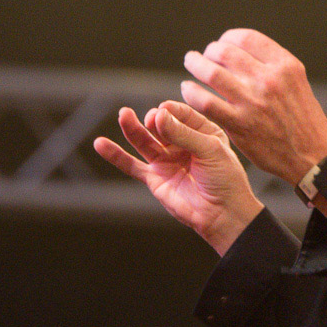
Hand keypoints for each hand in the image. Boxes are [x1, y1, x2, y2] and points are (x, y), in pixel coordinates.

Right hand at [93, 103, 262, 254]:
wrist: (222, 215)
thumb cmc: (225, 180)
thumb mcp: (210, 150)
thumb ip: (182, 133)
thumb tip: (157, 115)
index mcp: (201, 131)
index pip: (179, 113)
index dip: (170, 111)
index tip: (164, 112)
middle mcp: (181, 143)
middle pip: (159, 125)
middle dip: (154, 120)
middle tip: (152, 120)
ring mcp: (166, 160)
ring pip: (143, 141)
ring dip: (132, 128)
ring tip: (124, 115)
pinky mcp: (154, 178)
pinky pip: (131, 165)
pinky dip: (115, 155)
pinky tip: (100, 144)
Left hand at [181, 29, 326, 183]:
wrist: (313, 155)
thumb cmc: (302, 119)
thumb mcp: (295, 82)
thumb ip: (271, 66)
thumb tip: (240, 51)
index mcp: (285, 65)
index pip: (246, 38)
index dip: (227, 38)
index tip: (222, 44)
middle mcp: (269, 80)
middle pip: (225, 51)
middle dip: (209, 51)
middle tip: (204, 56)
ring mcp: (253, 102)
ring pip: (212, 73)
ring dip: (196, 64)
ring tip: (191, 63)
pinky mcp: (240, 125)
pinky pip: (206, 102)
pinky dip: (192, 92)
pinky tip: (188, 90)